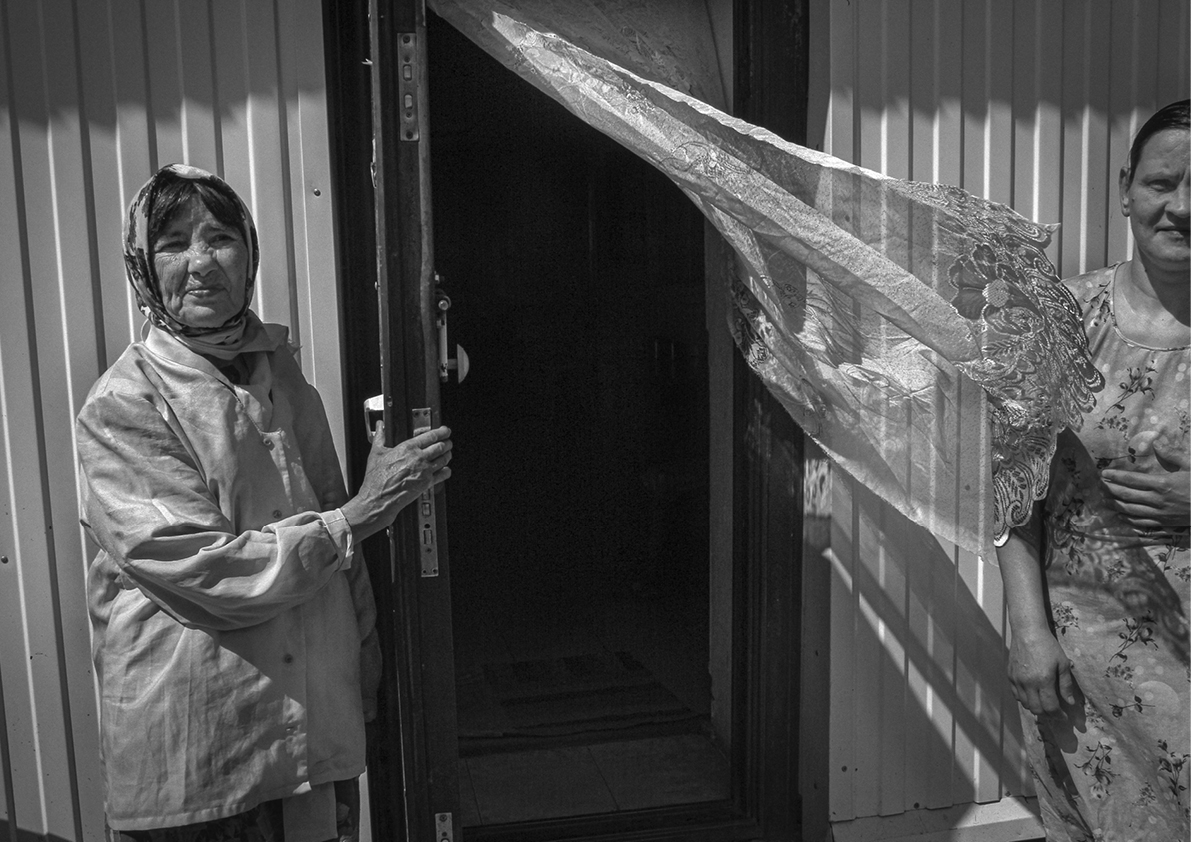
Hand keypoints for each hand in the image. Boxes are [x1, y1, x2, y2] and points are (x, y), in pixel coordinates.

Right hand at [341, 423, 452, 541]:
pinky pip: (443, 475)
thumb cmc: (377, 478)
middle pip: (441, 446)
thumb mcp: (376, 453)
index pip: (431, 436)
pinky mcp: (427, 483)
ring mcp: (425, 471)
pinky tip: (445, 469)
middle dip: (447, 443)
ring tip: (448, 453)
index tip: (445, 430)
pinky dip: (447, 470)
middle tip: (448, 442)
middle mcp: (419, 458)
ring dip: (448, 454)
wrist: (379, 498)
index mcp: (408, 448)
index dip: (442, 431)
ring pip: (444, 459)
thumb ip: (380, 437)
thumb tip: (380, 426)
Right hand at [1007, 627, 1076, 715]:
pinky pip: (1016, 695)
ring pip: (1025, 704)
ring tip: (1044, 704)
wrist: (1027, 632)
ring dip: (1036, 707)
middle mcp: (1028, 683)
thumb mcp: (1062, 663)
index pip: (1050, 707)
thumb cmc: (1048, 646)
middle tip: (1055, 712)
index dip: (1058, 715)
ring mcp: (1017, 680)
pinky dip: (1025, 699)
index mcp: (1044, 680)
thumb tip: (1069, 702)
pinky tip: (1032, 695)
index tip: (1064, 717)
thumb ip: (1066, 685)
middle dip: (1048, 715)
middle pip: (1036, 709)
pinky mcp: (1010, 676)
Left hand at [1101, 443, 1189, 530]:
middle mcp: (1158, 500)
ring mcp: (1161, 514)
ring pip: (1131, 510)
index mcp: (1163, 484)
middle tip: (1098, 485)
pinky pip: (1142, 522)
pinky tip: (1120, 515)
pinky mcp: (1165, 523)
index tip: (1103, 473)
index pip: (1132, 480)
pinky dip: (1128, 519)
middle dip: (1110, 490)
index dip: (1115, 476)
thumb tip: (1157, 442)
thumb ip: (1173, 454)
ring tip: (1104, 499)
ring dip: (1115, 504)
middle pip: (1127, 495)